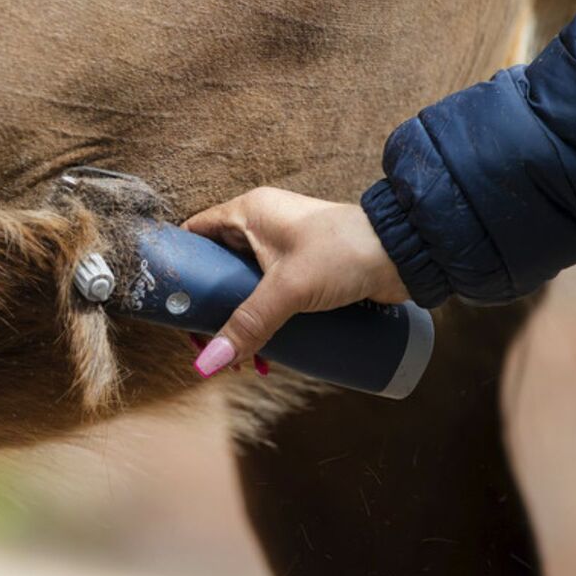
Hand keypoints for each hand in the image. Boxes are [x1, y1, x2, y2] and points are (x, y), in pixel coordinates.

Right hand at [182, 187, 407, 375]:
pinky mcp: (307, 270)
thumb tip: (208, 364)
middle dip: (214, 310)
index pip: (196, 232)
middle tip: (211, 345)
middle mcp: (264, 226)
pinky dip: (267, 323)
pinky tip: (269, 354)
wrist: (404, 253)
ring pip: (247, 288)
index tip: (171, 303)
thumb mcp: (289, 289)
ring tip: (244, 360)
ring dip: (242, 323)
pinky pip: (273, 298)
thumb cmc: (345, 252)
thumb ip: (249, 324)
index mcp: (250, 212)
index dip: (180, 265)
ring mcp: (286, 249)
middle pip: (219, 268)